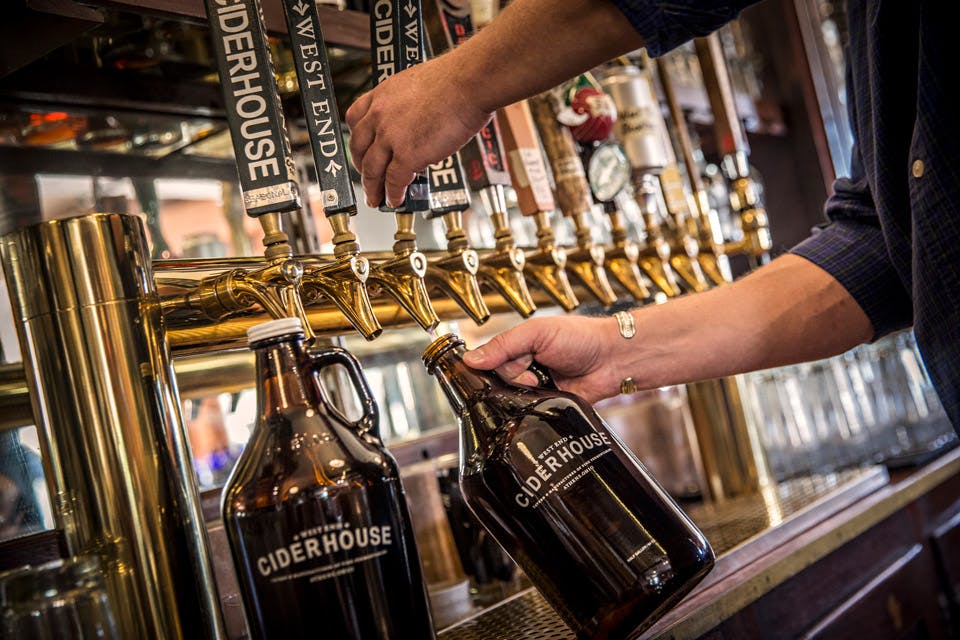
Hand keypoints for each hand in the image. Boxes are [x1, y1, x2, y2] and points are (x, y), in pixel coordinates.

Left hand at [345, 55, 491, 207]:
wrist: (468, 83)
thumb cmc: (455, 80)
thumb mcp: (416, 84)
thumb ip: (407, 105)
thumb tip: (414, 123)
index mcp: (382, 95)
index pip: (355, 120)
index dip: (357, 140)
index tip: (360, 150)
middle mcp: (380, 116)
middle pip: (359, 149)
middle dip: (361, 169)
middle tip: (367, 179)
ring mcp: (391, 137)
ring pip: (372, 169)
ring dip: (373, 188)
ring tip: (376, 199)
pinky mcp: (407, 155)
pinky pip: (394, 181)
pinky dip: (393, 194)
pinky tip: (396, 200)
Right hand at [462, 315, 624, 402]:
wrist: (614, 360)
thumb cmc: (581, 338)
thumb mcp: (537, 332)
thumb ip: (504, 345)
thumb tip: (471, 359)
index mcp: (518, 346)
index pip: (489, 359)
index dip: (491, 364)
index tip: (496, 366)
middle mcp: (524, 367)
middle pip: (499, 381)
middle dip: (514, 377)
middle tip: (533, 371)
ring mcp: (536, 388)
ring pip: (512, 399)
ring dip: (525, 394)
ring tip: (544, 383)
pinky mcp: (547, 407)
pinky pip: (530, 413)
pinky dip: (534, 408)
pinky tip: (546, 398)